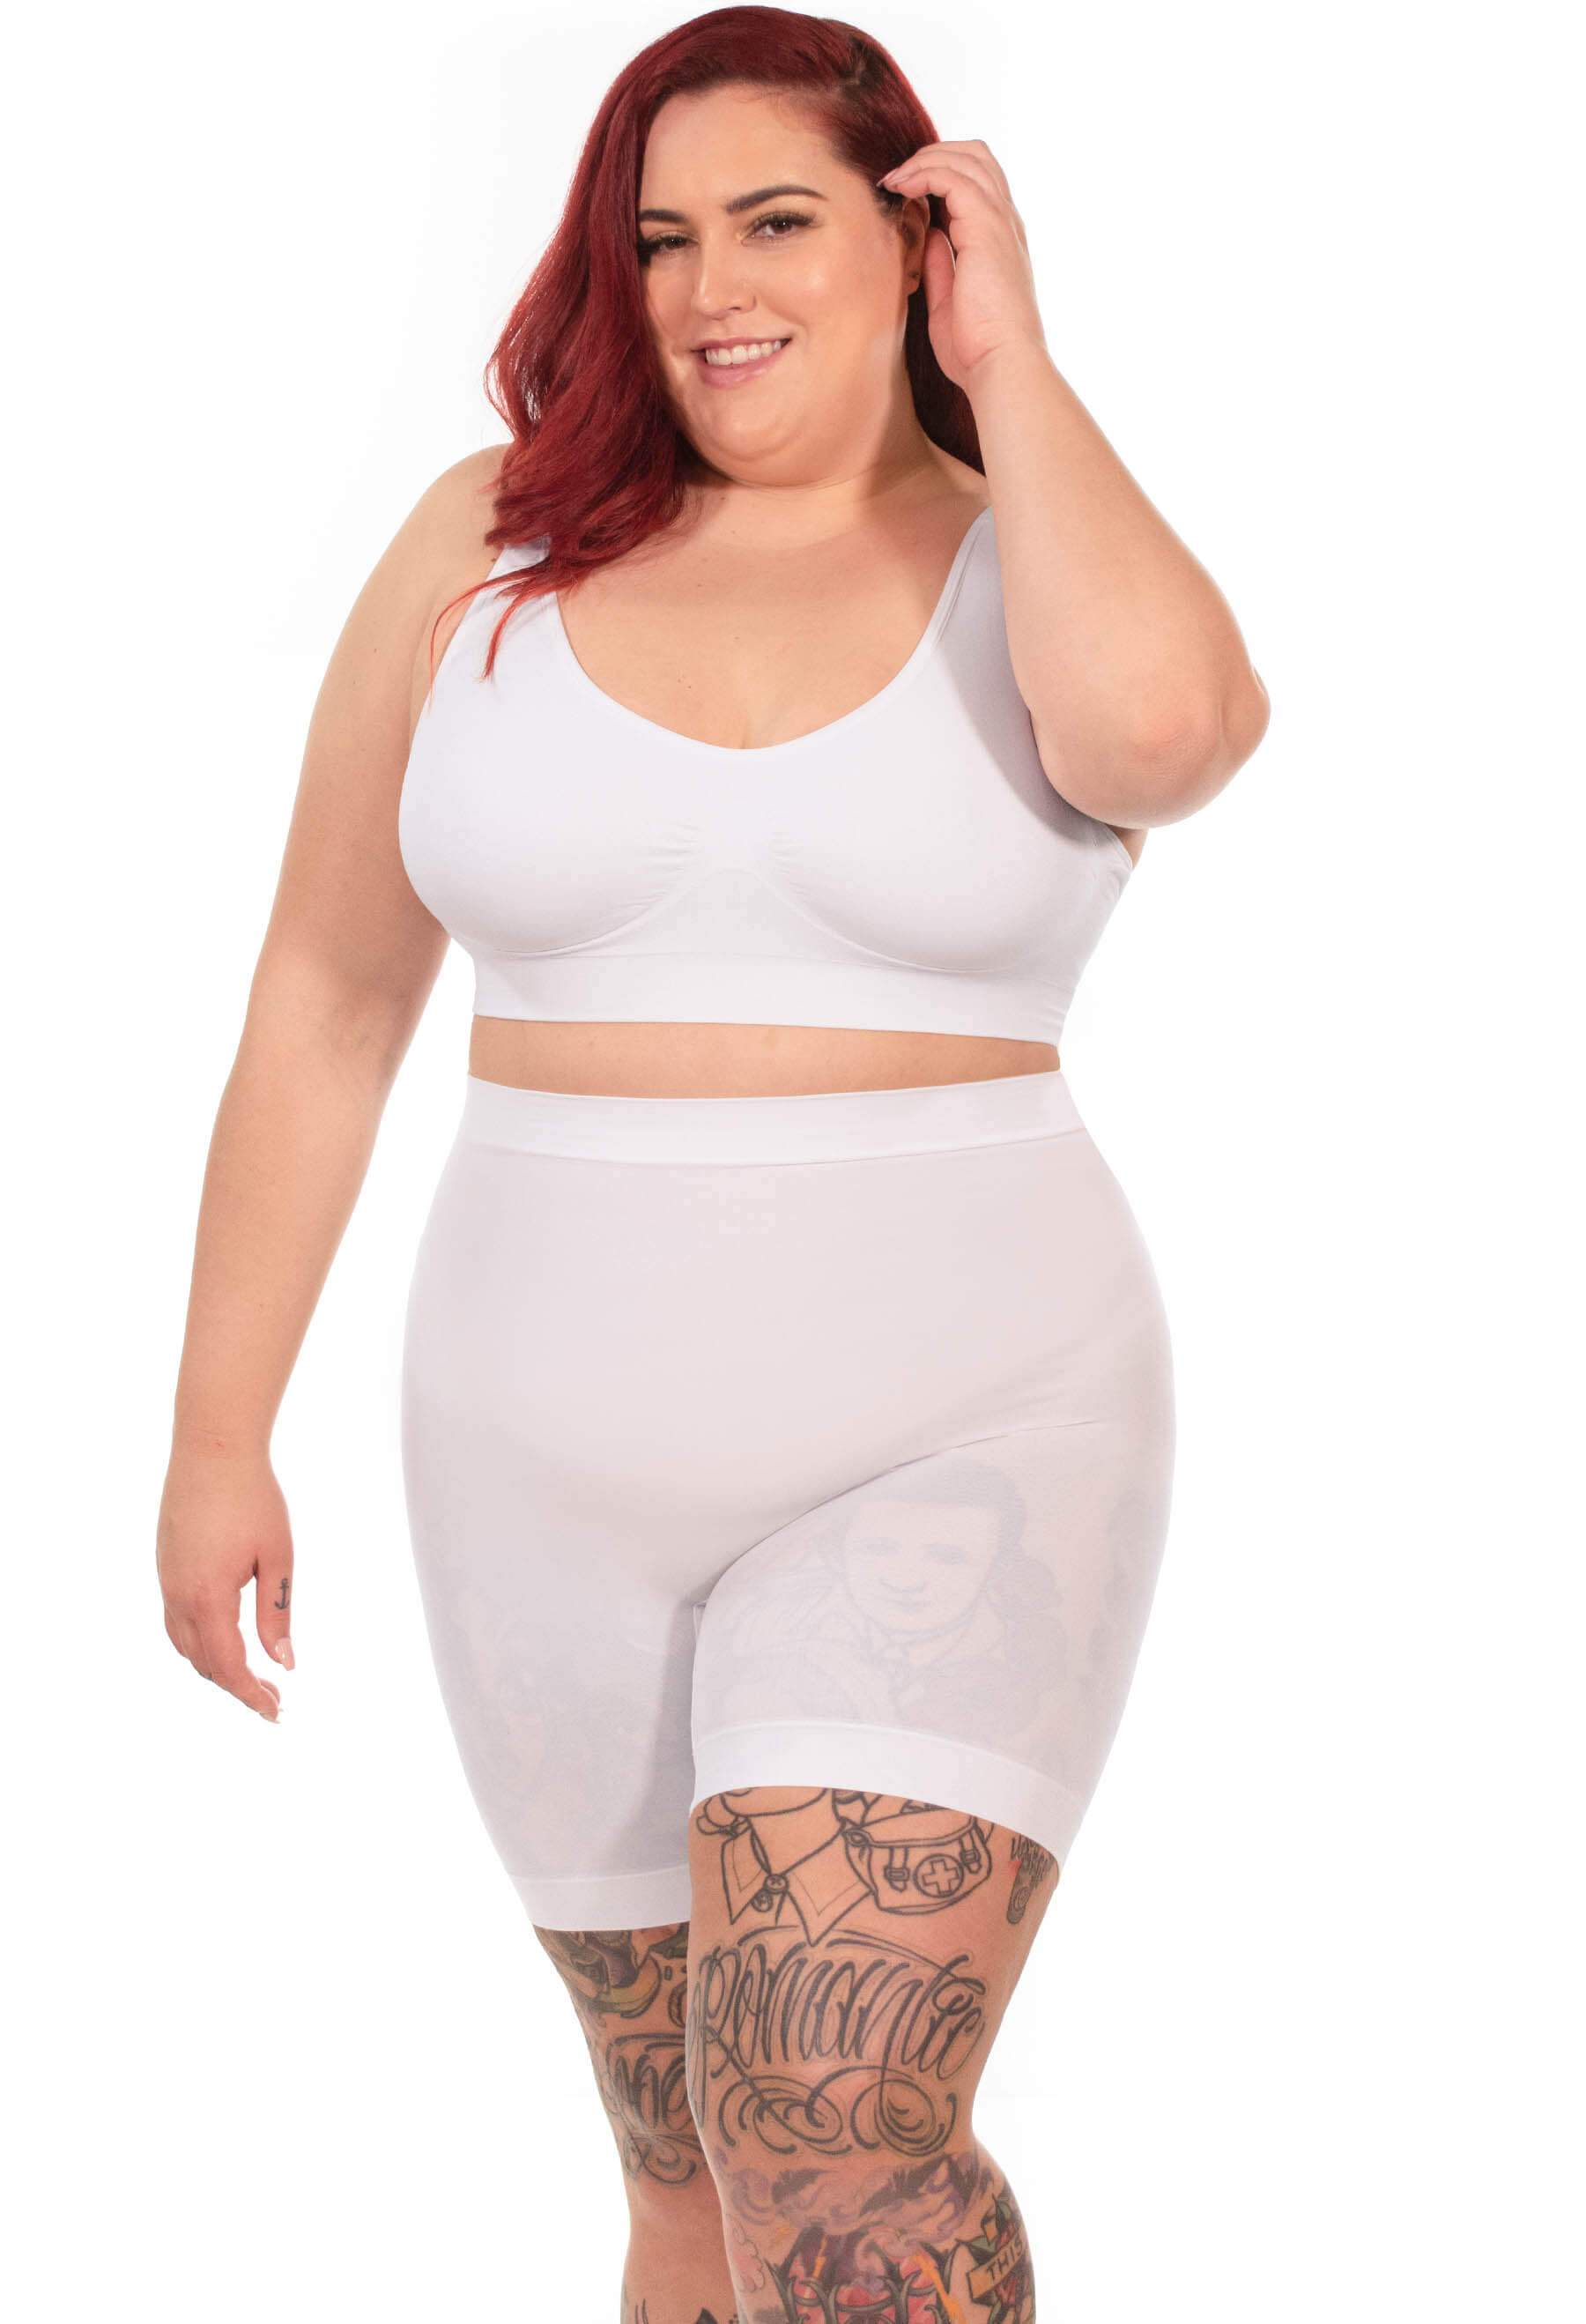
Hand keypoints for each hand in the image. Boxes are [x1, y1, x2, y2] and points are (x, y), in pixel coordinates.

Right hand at [157, 1447, 293, 1720]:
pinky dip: (198, 1642)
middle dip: (236, 1685)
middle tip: (273, 1697)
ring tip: (250, 1675)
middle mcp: (178, 1596)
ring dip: (214, 1666)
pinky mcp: (165, 1567)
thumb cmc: (252, 1499)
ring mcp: (166, 1581)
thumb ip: (277, 1614)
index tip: (275, 1712)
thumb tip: (283, 1661)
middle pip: (203, 1662)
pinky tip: (223, 1638)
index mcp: (208, 1598)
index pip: (228, 1666)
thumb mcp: (278, 1558)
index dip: (251, 1695)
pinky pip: (175, 1621)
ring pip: (184, 1644)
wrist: (212, 1450)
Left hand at [878, 138, 1047, 391]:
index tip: (903, 193)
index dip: (940, 176)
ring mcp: (999, 223)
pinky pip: (954, 177)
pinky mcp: (986, 228)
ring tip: (894, 180)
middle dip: (933, 156)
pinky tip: (900, 188)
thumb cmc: (977, 349)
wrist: (1001, 367)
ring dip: (924, 160)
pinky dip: (923, 173)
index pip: (976, 183)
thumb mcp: (948, 300)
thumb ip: (940, 264)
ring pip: (967, 158)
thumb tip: (927, 235)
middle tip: (897, 178)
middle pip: (977, 157)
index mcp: (999, 241)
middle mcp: (1005, 225)